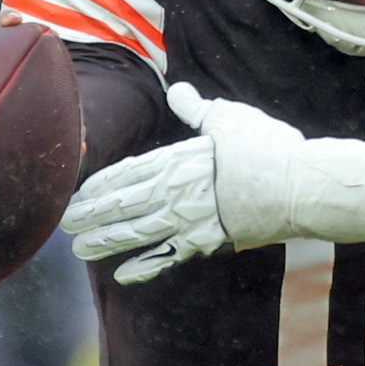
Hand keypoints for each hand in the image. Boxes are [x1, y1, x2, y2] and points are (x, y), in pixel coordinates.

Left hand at [62, 83, 364, 283]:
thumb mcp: (231, 118)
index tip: (77, 192)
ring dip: (106, 241)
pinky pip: (168, 258)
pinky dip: (144, 268)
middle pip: (124, 204)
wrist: (300, 186)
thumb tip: (178, 89)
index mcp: (179, 160)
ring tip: (80, 249)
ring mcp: (189, 220)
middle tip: (63, 223)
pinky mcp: (208, 242)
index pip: (129, 172)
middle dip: (92, 214)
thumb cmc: (270, 148)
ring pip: (137, 233)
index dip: (101, 184)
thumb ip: (198, 109)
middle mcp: (176, 192)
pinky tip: (121, 276)